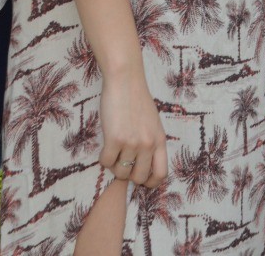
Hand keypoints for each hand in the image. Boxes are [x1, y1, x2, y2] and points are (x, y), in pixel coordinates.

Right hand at [99, 66, 168, 187]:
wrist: (125, 81)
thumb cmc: (137, 99)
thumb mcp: (152, 123)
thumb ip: (150, 142)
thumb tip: (142, 164)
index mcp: (160, 140)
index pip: (161, 174)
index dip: (150, 183)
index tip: (141, 180)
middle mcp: (148, 144)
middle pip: (139, 177)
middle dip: (129, 175)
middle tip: (122, 163)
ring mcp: (132, 143)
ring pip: (121, 172)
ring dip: (114, 165)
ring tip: (113, 151)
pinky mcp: (115, 139)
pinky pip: (106, 162)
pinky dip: (103, 158)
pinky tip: (105, 146)